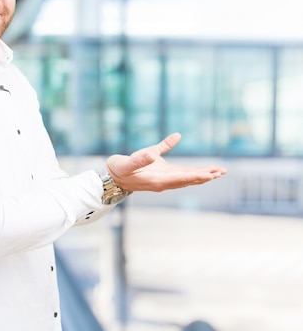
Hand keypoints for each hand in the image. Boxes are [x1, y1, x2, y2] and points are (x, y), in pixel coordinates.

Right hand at [105, 132, 226, 191]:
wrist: (114, 177)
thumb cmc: (120, 169)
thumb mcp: (127, 163)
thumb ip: (141, 158)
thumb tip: (154, 153)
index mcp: (157, 180)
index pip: (181, 178)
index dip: (196, 176)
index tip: (210, 175)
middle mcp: (164, 182)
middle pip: (189, 179)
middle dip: (205, 175)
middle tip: (222, 171)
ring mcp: (164, 178)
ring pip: (188, 178)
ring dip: (203, 174)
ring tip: (219, 171)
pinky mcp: (163, 173)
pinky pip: (182, 173)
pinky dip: (194, 170)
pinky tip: (203, 167)